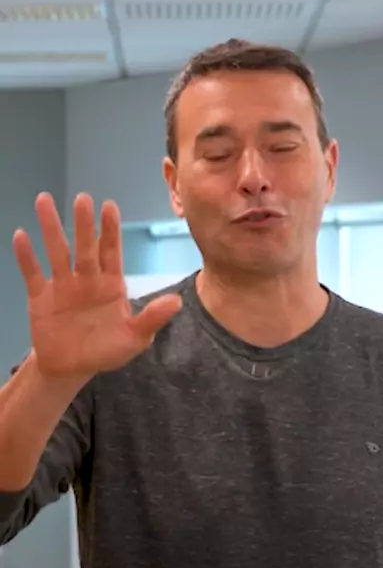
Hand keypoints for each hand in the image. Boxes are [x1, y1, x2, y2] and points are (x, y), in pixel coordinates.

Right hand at [13, 192, 181, 379]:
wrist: (72, 369)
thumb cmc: (106, 350)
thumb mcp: (134, 339)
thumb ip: (151, 319)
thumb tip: (177, 302)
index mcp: (111, 284)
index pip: (111, 252)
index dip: (110, 230)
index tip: (109, 206)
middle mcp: (86, 279)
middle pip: (84, 247)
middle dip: (83, 224)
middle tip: (82, 199)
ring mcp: (62, 286)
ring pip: (57, 252)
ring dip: (51, 228)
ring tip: (44, 201)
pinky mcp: (40, 297)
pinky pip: (32, 273)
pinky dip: (26, 256)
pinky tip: (21, 235)